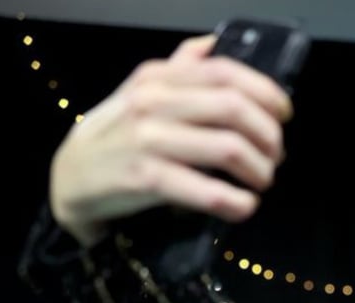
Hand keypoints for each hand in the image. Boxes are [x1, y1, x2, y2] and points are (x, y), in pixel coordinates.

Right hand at [49, 34, 292, 245]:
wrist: (71, 176)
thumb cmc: (120, 135)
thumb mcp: (144, 92)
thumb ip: (180, 69)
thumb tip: (212, 44)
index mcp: (159, 77)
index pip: (226, 72)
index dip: (266, 93)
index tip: (284, 115)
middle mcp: (153, 102)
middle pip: (234, 109)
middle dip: (268, 136)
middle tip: (275, 156)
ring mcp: (148, 140)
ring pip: (228, 148)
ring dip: (259, 170)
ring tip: (261, 182)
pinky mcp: (145, 179)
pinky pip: (207, 191)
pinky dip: (236, 203)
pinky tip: (243, 206)